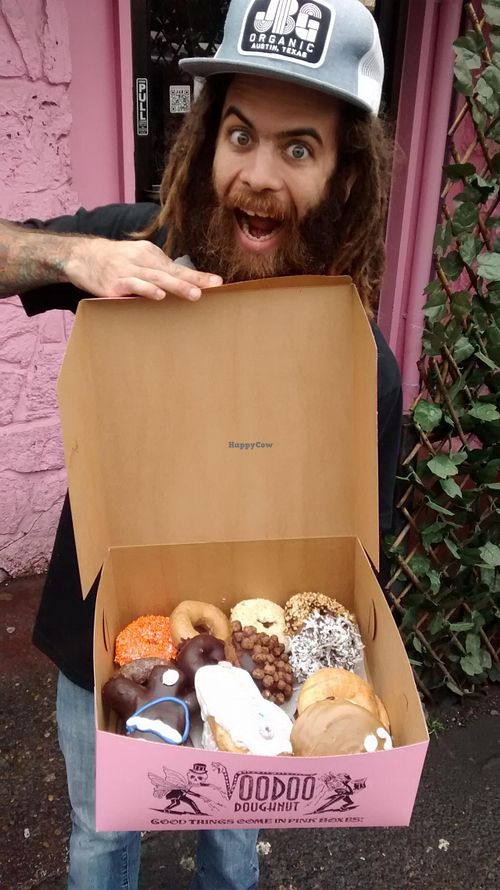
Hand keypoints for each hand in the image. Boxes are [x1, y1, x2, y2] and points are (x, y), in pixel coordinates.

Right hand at [65, 237, 222, 300]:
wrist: (81, 256)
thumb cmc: (115, 261)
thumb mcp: (138, 258)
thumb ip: (158, 270)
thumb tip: (183, 282)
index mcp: (150, 254)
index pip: (178, 266)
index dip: (198, 275)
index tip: (217, 282)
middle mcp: (141, 260)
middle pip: (171, 271)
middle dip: (193, 280)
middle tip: (211, 287)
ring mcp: (128, 271)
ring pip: (156, 278)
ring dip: (176, 286)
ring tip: (194, 294)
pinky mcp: (114, 283)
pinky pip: (133, 286)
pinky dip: (147, 290)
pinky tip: (159, 296)